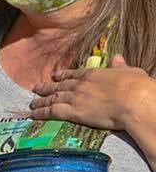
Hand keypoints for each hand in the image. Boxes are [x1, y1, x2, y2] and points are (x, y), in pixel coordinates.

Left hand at [30, 56, 155, 131]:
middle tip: (37, 88)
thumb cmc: (138, 87)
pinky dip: (42, 112)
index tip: (55, 76)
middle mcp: (81, 85)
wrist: (135, 101)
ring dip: (41, 100)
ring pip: (53, 98)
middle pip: (60, 86)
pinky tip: (34, 114)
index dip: (63, 75)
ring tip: (32, 103)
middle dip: (48, 87)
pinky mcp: (74, 111)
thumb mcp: (131, 71)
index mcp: (94, 74)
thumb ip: (121, 66)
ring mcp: (75, 97)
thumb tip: (118, 58)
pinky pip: (53, 111)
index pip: (74, 74)